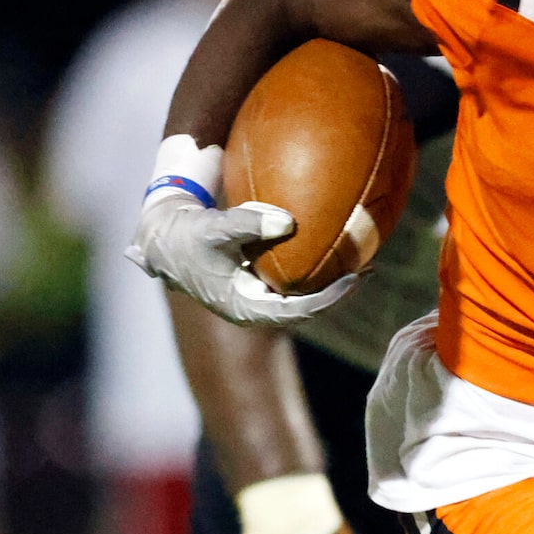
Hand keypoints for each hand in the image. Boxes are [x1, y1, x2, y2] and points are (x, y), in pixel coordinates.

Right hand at [129, 190, 356, 328]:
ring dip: (330, 282)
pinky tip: (336, 250)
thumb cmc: (187, 235)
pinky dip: (314, 270)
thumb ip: (249, 223)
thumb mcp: (214, 228)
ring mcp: (257, 298)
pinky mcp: (258, 284)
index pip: (298, 312)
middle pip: (307, 308)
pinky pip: (294, 282)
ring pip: (302, 296)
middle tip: (370, 269)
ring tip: (364, 261)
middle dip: (338, 291)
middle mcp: (255, 308)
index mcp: (245, 308)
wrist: (164, 238)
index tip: (355, 280)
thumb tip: (289, 222)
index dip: (329, 299)